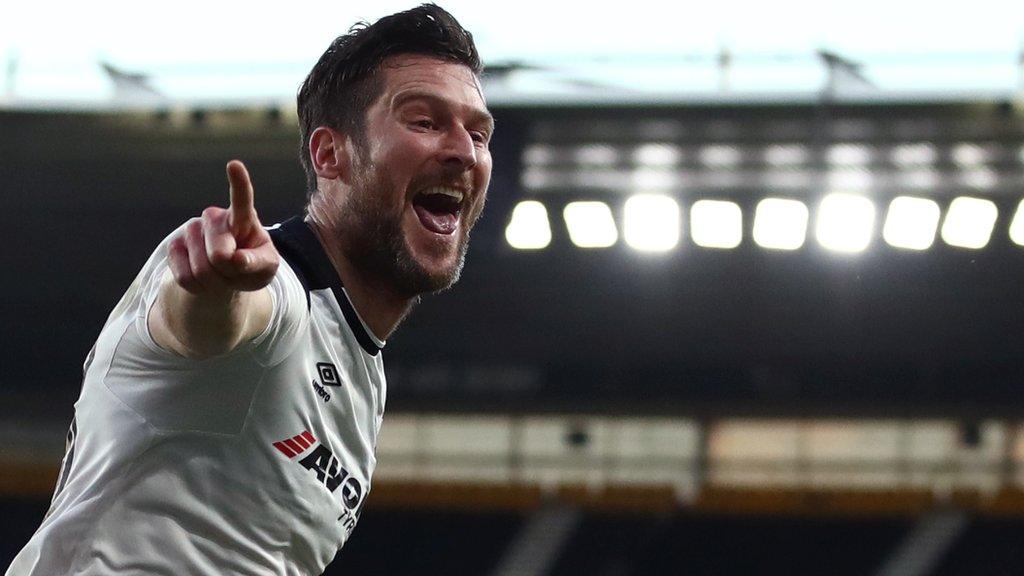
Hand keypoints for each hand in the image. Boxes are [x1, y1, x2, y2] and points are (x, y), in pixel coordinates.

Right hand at [167, 160, 279, 294]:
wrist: (227, 274)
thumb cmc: (253, 265)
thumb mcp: (266, 267)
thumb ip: (258, 263)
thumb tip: (237, 260)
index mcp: (242, 217)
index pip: (242, 199)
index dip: (239, 183)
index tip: (235, 165)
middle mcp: (214, 217)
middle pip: (220, 255)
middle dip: (230, 272)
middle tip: (236, 270)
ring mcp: (191, 230)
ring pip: (201, 269)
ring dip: (216, 282)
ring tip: (222, 274)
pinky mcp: (174, 246)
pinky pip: (185, 277)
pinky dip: (199, 288)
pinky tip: (206, 280)